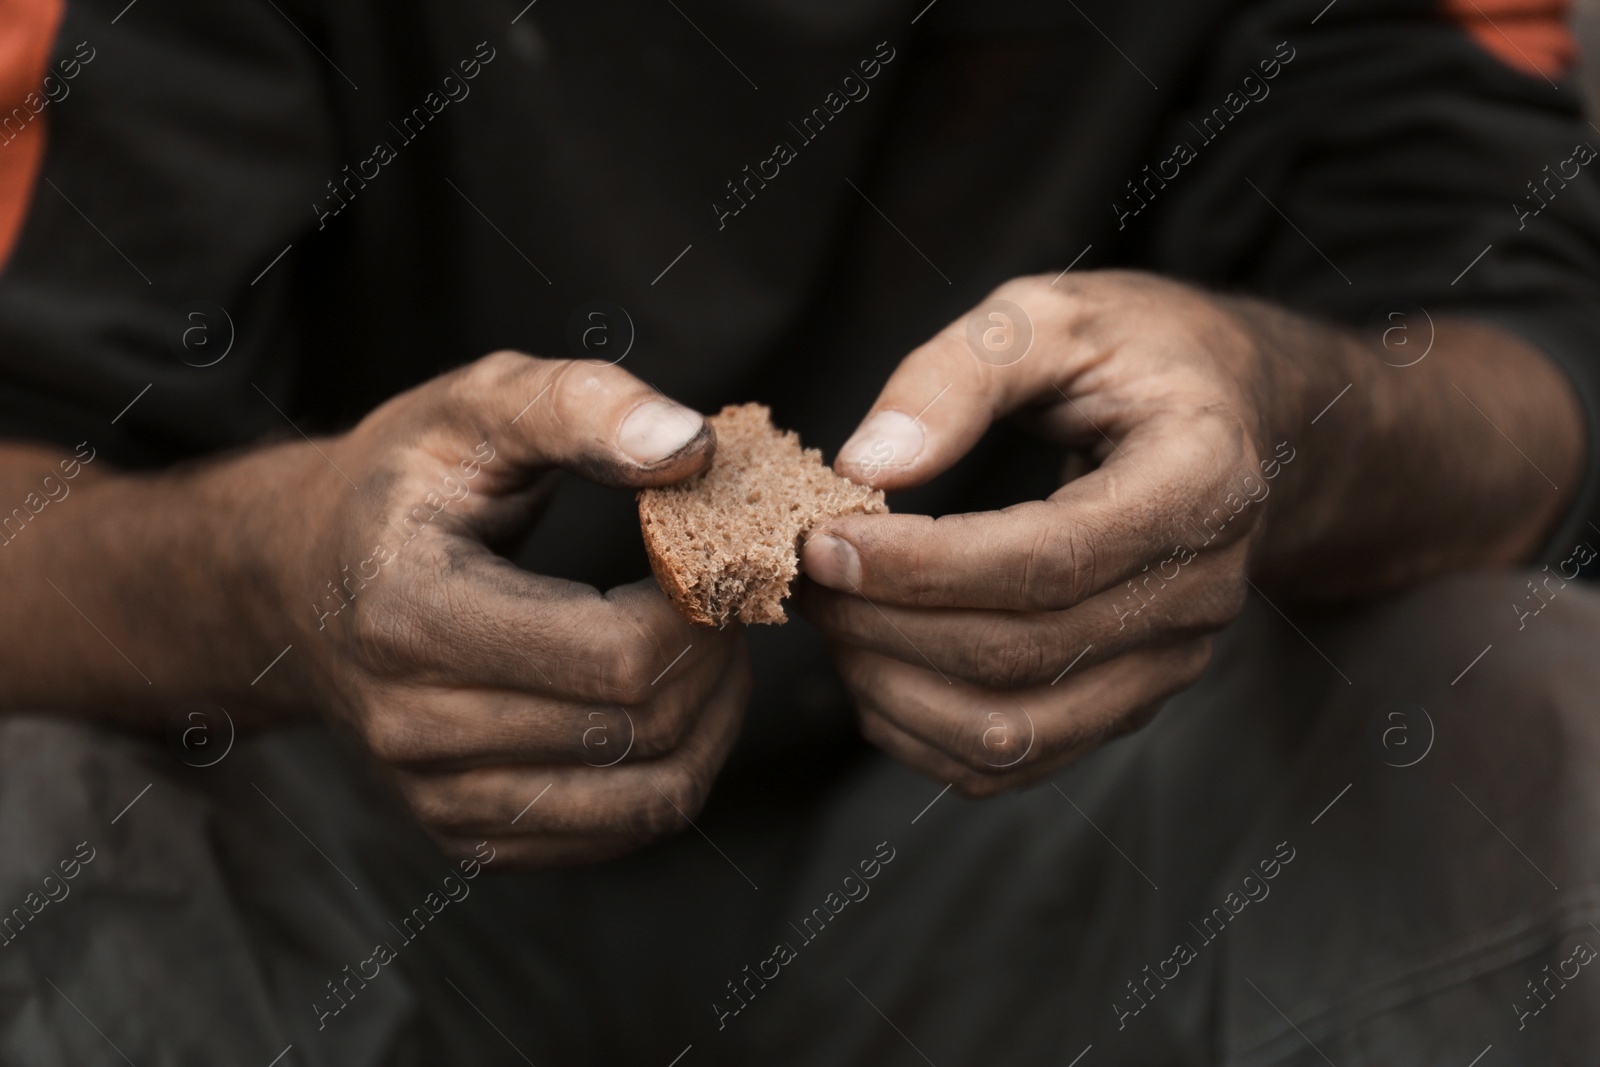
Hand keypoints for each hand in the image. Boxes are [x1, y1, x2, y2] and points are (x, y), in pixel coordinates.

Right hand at [252, 352, 748, 864]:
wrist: (301, 578)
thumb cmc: (401, 483)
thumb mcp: (475, 405)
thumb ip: (581, 405)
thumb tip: (691, 448)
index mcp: (411, 616)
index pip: (616, 656)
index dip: (698, 609)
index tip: (710, 557)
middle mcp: (411, 727)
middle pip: (639, 727)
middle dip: (714, 658)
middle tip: (725, 596)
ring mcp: (436, 796)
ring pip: (648, 797)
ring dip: (712, 720)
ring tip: (711, 646)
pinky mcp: (467, 834)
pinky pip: (621, 832)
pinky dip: (677, 769)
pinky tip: (674, 700)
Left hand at [797, 272, 1289, 795]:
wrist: (1222, 413)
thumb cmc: (1129, 354)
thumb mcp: (1049, 316)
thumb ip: (958, 374)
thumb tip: (866, 465)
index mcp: (1200, 482)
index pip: (1049, 559)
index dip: (924, 566)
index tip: (824, 542)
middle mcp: (1199, 592)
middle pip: (1021, 654)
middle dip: (887, 624)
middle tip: (805, 575)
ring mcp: (1168, 661)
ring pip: (1013, 731)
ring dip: (894, 688)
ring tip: (832, 617)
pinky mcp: (1129, 701)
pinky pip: (1015, 760)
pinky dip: (923, 732)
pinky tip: (873, 666)